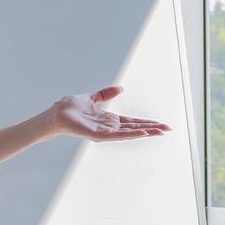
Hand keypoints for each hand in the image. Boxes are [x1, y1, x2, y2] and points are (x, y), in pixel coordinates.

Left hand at [47, 86, 170, 142]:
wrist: (56, 113)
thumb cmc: (70, 108)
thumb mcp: (92, 98)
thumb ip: (106, 94)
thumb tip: (120, 88)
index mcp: (109, 120)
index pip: (132, 122)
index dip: (146, 122)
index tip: (160, 123)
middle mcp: (109, 128)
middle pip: (135, 128)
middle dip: (151, 128)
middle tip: (167, 129)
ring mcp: (105, 133)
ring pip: (130, 133)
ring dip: (145, 132)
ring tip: (160, 132)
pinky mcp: (99, 136)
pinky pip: (118, 135)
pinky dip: (131, 135)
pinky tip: (143, 133)